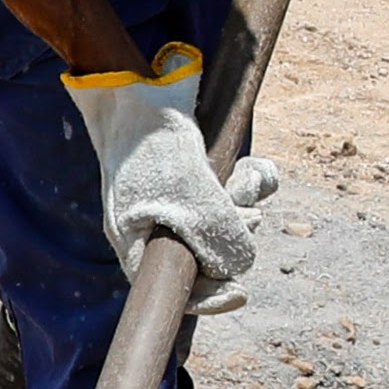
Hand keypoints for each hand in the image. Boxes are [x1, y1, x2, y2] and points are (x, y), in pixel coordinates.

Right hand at [65, 48, 277, 309]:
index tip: (241, 293)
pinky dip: (249, 181)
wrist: (138, 90)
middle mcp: (159, 226)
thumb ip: (219, 241)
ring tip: (240, 178)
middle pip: (209, 253)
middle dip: (233, 232)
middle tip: (239, 207)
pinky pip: (235, 192)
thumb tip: (242, 268)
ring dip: (243, 202)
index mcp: (138, 244)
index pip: (174, 290)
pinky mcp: (199, 175)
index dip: (209, 298)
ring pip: (228, 220)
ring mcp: (180, 200)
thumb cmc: (153, 150)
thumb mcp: (190, 202)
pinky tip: (250, 167)